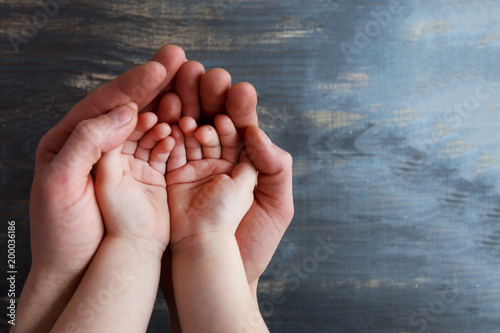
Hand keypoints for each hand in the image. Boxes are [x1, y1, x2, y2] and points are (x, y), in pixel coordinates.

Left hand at [15, 45, 185, 332]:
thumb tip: (125, 110)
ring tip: (191, 88)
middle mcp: (98, 146)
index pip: (104, 103)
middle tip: (181, 60)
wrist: (85, 270)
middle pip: (130, 106)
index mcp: (69, 141)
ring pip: (150, 124)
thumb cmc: (64, 231)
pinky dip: (176, 135)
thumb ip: (88, 141)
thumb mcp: (61, 182)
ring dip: (170, 106)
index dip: (133, 83)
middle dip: (156, 83)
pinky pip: (163, 149)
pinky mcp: (147, 177)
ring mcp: (125, 161)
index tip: (160, 67)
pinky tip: (188, 125)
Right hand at [159, 63, 293, 320]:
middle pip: (212, 117)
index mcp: (247, 161)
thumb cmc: (252, 245)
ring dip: (183, 104)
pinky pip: (166, 148)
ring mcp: (192, 165)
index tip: (238, 90)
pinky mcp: (168, 177)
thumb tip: (256, 132)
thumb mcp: (277, 205)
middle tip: (202, 73)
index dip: (239, 105)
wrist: (217, 277)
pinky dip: (165, 130)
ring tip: (180, 86)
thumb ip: (274, 166)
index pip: (243, 125)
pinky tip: (165, 115)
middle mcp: (219, 158)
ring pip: (187, 127)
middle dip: (207, 94)